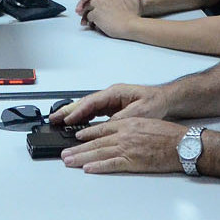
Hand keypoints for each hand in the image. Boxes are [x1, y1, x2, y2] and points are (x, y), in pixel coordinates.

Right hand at [51, 83, 168, 125]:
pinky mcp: (112, 108)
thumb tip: (106, 127)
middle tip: (53, 118)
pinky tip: (77, 125)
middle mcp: (110, 95)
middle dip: (68, 110)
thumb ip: (120, 119)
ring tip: (60, 122)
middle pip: (84, 103)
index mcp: (114, 92)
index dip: (78, 111)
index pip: (91, 102)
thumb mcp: (139, 112)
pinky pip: (93, 113)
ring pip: (87, 108)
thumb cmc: (155, 101)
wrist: (166, 100)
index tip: (67, 120)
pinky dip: (83, 119)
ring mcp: (110, 102)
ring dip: (74, 115)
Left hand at [60, 117, 188, 173]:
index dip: (86, 134)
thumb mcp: (147, 124)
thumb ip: (130, 128)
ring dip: (81, 157)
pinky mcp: (133, 162)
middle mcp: (124, 134)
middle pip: (95, 142)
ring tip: (69, 161)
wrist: (183, 145)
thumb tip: (119, 134)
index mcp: (128, 124)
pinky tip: (87, 169)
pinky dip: (98, 167)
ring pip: (99, 153)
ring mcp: (127, 148)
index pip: (101, 129)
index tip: (76, 138)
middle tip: (64, 153)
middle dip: (77, 148)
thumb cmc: (170, 136)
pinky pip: (111, 164)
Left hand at [83, 0, 141, 37]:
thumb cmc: (134, 15)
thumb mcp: (136, 0)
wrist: (132, 26)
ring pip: (87, 3)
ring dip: (83, 8)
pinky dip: (86, 19)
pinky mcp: (97, 14)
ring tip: (79, 12)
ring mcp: (100, 5)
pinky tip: (87, 23)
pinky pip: (87, 15)